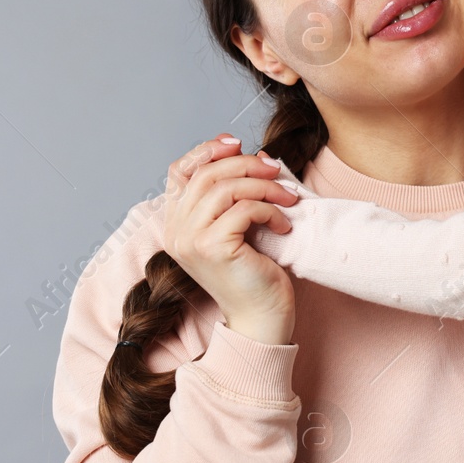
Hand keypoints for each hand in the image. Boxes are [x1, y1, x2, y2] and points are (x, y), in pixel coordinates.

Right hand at [162, 135, 300, 344]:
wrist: (261, 318)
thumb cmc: (254, 273)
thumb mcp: (239, 226)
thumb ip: (235, 194)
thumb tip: (252, 154)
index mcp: (176, 224)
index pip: (179, 171)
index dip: (207, 150)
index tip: (238, 144)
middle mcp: (176, 231)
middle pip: (206, 174)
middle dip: (246, 165)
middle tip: (277, 171)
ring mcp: (190, 240)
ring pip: (225, 188)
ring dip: (264, 186)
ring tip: (287, 198)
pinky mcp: (213, 248)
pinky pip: (243, 209)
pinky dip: (269, 210)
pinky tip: (283, 224)